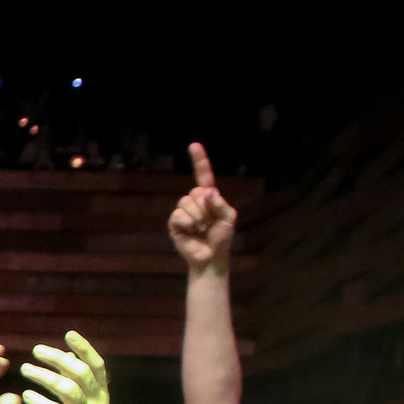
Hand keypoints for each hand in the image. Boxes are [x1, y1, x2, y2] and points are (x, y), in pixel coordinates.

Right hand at [167, 142, 236, 273]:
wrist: (211, 258)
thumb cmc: (222, 238)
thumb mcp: (229, 218)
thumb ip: (221, 203)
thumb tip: (207, 192)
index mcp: (209, 198)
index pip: (203, 176)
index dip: (200, 161)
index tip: (194, 145)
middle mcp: (195, 202)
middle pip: (195, 191)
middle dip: (204, 206)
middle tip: (209, 223)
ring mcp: (184, 212)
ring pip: (186, 201)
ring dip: (197, 216)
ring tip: (201, 229)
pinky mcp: (175, 224)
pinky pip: (178, 214)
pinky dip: (187, 222)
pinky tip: (191, 231)